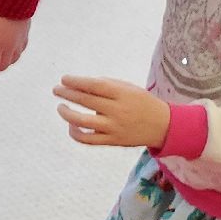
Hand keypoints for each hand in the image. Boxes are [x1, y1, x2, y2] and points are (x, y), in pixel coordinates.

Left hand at [54, 76, 170, 148]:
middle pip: (86, 100)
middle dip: (67, 93)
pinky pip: (87, 139)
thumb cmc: (142, 103)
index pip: (94, 85)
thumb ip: (107, 85)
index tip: (64, 79)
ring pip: (82, 121)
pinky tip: (71, 124)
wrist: (163, 126)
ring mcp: (114, 127)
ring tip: (60, 107)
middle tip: (56, 89)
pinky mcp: (112, 140)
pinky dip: (75, 132)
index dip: (76, 81)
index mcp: (123, 94)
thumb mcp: (129, 89)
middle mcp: (117, 110)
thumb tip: (81, 83)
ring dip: (67, 113)